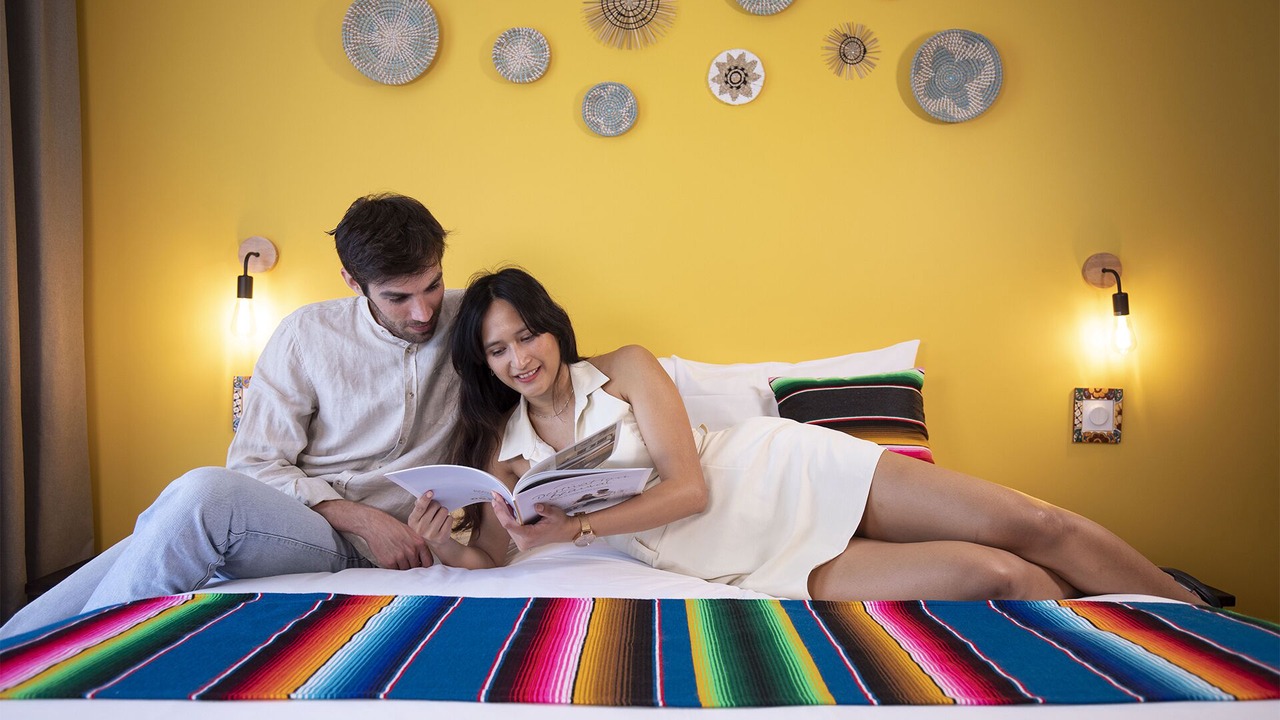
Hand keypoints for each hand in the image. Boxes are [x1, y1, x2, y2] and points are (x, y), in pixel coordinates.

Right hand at [313, 499, 433, 569]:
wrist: (369, 521)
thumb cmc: (388, 525)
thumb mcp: (406, 530)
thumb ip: (415, 544)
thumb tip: (423, 561)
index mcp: (417, 540)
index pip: (427, 562)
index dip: (425, 568)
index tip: (422, 570)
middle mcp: (410, 548)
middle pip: (417, 569)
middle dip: (414, 572)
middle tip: (413, 575)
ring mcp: (399, 555)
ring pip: (405, 572)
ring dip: (402, 572)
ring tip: (400, 572)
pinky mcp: (387, 561)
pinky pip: (393, 572)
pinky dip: (392, 572)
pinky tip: (389, 567)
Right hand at [408, 491, 453, 546]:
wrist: (434, 540)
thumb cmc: (426, 522)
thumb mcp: (419, 515)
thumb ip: (420, 505)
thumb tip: (425, 495)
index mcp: (412, 521)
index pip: (420, 508)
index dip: (425, 499)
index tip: (431, 492)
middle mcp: (420, 529)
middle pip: (434, 507)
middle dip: (437, 504)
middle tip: (436, 508)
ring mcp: (431, 534)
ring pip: (443, 511)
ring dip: (443, 511)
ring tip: (439, 516)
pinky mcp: (441, 537)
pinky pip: (450, 519)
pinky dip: (448, 518)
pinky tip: (444, 523)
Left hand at [490, 492, 574, 551]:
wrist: (564, 532)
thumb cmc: (560, 524)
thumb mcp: (555, 514)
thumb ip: (546, 510)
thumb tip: (537, 506)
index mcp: (530, 536)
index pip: (510, 525)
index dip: (501, 513)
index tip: (497, 502)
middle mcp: (523, 541)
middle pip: (506, 524)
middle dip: (500, 510)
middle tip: (495, 496)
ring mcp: (521, 541)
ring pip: (507, 525)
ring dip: (502, 513)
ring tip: (498, 500)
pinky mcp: (521, 539)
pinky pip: (511, 526)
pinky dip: (507, 516)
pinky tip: (504, 507)